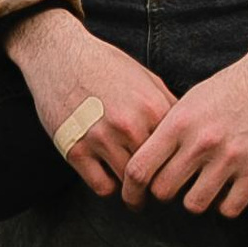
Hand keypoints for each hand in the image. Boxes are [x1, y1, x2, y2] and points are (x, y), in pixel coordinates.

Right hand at [6, 8, 175, 198]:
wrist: (60, 55)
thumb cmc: (105, 65)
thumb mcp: (146, 78)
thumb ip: (167, 106)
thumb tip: (188, 134)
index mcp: (153, 108)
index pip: (178, 152)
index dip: (178, 166)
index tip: (175, 173)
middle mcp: (129, 125)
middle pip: (156, 173)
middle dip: (158, 183)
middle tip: (156, 188)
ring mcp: (101, 138)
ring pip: (130, 184)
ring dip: (134, 190)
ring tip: (135, 190)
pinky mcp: (76, 150)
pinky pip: (102, 186)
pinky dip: (109, 187)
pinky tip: (110, 178)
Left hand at [123, 26, 247, 219]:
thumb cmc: (229, 88)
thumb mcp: (190, 101)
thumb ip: (167, 131)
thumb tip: (142, 161)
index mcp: (180, 122)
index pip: (139, 168)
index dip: (131, 190)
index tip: (134, 198)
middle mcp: (203, 141)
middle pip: (164, 191)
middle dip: (165, 193)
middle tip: (174, 187)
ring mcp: (232, 157)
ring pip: (195, 205)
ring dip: (195, 199)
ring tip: (202, 186)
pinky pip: (229, 208)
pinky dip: (225, 205)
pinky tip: (227, 190)